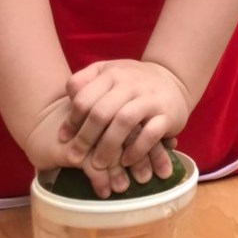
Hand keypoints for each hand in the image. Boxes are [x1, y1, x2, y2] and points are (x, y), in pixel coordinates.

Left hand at [59, 59, 188, 176]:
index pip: (84, 97)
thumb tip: (69, 96)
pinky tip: (126, 161)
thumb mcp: (108, 72)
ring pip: (124, 122)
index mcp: (113, 73)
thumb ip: (85, 80)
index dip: (71, 120)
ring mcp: (150, 98)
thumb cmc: (132, 81)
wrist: (173, 78)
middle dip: (85, 138)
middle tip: (75, 157)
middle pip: (101, 111)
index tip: (63, 139)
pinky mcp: (167, 114)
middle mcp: (131, 83)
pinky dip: (136, 150)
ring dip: (108, 146)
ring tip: (98, 165)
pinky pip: (150, 134)